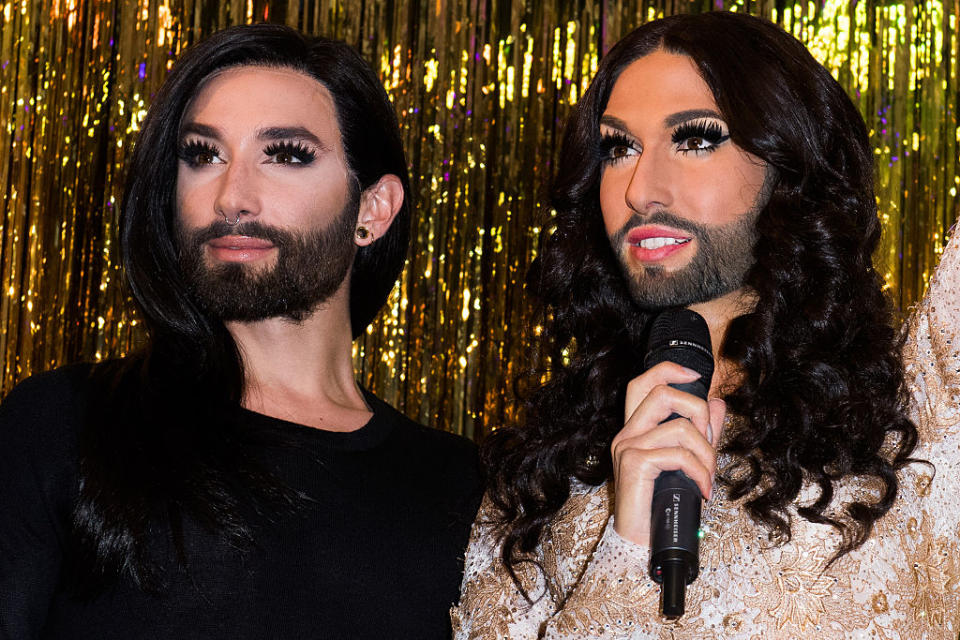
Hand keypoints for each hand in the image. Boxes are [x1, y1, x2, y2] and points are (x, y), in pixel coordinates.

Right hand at [610, 361, 725, 546]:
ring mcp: (627, 447)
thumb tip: (719, 403)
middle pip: (663, 392)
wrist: (642, 542)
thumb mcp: (686, 463)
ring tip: (709, 478)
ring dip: (707, 455)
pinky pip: (679, 454)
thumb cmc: (662, 505)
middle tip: (710, 442)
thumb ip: (700, 433)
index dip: (668, 370)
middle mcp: (626, 433)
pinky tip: (703, 490)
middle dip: (698, 411)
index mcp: (635, 429)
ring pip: (681, 427)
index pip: (643, 382)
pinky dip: (700, 472)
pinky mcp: (634, 463)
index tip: (696, 374)